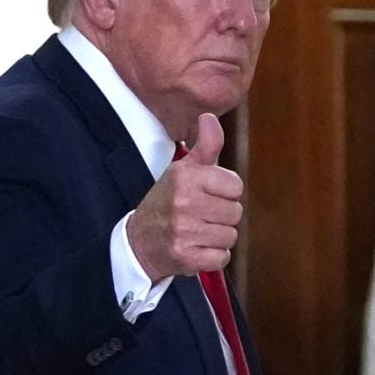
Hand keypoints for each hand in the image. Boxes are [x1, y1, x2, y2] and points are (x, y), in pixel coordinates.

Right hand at [127, 113, 243, 279]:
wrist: (138, 242)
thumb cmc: (166, 202)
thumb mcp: (182, 170)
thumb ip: (205, 146)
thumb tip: (209, 117)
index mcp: (186, 177)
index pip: (235, 185)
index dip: (224, 192)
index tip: (207, 195)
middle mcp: (184, 203)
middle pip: (235, 212)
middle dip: (221, 216)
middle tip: (200, 216)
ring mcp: (184, 232)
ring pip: (230, 236)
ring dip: (217, 237)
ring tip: (197, 232)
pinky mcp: (186, 257)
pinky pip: (222, 257)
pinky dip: (213, 256)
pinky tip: (196, 248)